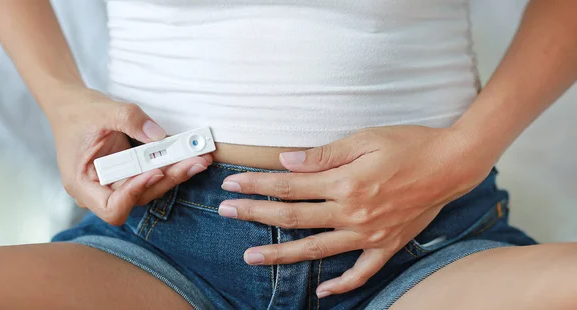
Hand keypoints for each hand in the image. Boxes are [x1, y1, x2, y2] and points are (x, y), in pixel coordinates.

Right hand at [47, 86, 211, 224]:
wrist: (72, 107)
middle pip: (138, 198)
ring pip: (150, 188)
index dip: (135, 193)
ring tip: (199, 159)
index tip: (155, 171)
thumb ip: (130, 119)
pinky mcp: (129, 176)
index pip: (111, 206)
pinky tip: (189, 155)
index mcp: (82, 183)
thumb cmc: (80, 112)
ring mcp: (115, 185)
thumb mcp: (103, 110)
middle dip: (168, 179)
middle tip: (195, 162)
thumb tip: (159, 135)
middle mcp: (99, 191)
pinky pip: (151, 176)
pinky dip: (170, 166)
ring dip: (175, 174)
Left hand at [218, 125, 494, 297]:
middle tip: (225, 212)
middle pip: (293, 216)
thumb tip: (287, 161)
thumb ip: (324, 154)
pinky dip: (343, 284)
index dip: (257, 184)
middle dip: (255, 213)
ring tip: (251, 256)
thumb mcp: (364, 139)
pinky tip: (324, 291)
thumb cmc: (408, 144)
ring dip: (282, 253)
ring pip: (317, 249)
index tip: (232, 184)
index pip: (289, 186)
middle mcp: (353, 213)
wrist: (452, 164)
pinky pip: (362, 271)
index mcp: (345, 183)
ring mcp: (370, 234)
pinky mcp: (387, 244)